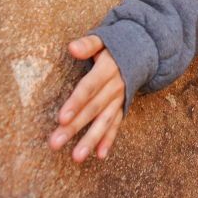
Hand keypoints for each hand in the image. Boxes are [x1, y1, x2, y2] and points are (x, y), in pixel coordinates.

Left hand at [49, 35, 125, 162]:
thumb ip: (88, 44)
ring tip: (77, 157)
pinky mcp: (123, 106)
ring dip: (91, 140)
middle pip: (92, 109)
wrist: (142, 52)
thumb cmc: (114, 46)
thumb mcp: (103, 40)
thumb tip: (72, 47)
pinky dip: (109, 140)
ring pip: (104, 121)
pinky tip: (99, 155)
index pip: (89, 87)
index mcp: (107, 69)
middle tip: (56, 143)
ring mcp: (119, 99)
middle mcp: (114, 86)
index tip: (61, 118)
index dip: (76, 102)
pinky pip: (116, 124)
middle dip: (75, 127)